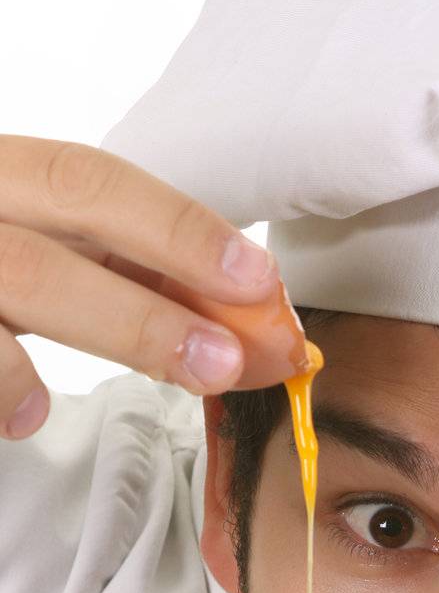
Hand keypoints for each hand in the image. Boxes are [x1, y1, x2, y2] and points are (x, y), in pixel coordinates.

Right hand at [0, 135, 299, 440]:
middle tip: (237, 350)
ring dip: (122, 326)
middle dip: (167, 275)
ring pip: (25, 272)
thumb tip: (239, 315)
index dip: (179, 224)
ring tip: (191, 376)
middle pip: (65, 207)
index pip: (89, 177)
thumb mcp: (35, 257)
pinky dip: (4, 383)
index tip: (258, 277)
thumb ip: (117, 274)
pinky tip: (28, 416)